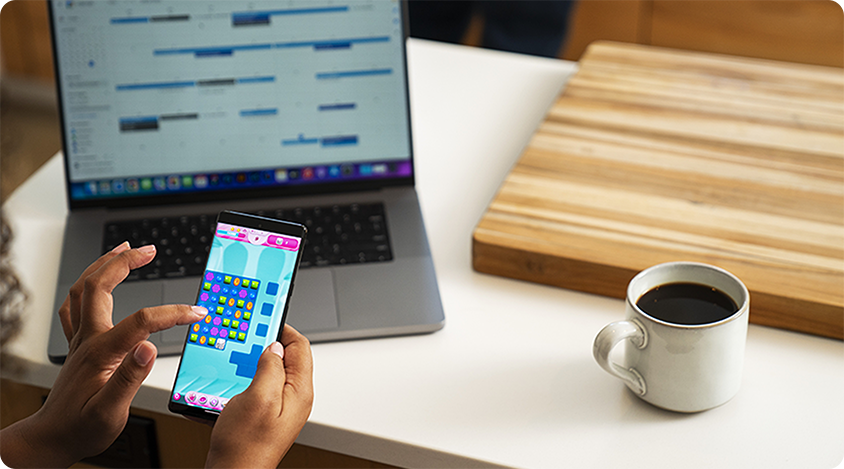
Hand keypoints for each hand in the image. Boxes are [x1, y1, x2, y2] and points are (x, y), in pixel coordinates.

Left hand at [0, 242, 206, 467]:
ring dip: (104, 264)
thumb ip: (129, 379)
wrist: (51, 439)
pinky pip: (76, 306)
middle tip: (149, 250)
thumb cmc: (81, 429)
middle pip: (100, 286)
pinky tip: (96, 281)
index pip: (142, 322)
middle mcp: (89, 339)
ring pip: (85, 289)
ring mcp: (81, 340)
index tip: (198, 313)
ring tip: (125, 249)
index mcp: (102, 353)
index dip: (173, 314)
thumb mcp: (109, 413)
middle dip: (125, 262)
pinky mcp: (79, 345)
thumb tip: (148, 348)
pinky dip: (87, 286)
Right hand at [205, 324, 313, 468]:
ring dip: (254, 362)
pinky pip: (261, 387)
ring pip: (271, 371)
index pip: (301, 347)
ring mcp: (281, 406)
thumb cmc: (245, 446)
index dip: (284, 329)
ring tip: (238, 359)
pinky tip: (232, 382)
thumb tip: (275, 347)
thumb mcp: (258, 397)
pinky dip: (247, 379)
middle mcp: (294, 398)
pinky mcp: (266, 413)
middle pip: (287, 357)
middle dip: (267, 344)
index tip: (266, 319)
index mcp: (299, 391)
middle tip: (247, 339)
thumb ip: (270, 367)